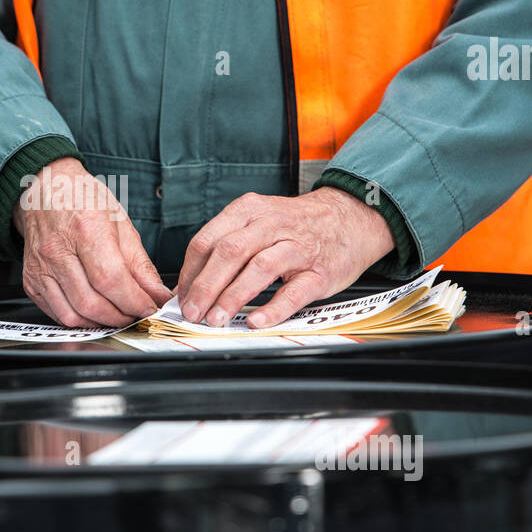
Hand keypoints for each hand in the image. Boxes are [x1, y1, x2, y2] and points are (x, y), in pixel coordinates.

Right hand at [15, 157, 171, 326]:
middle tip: (136, 313)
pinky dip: (80, 320)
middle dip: (121, 317)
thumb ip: (140, 263)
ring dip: (101, 323)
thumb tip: (157, 294)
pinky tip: (94, 312)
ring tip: (118, 314)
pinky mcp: (30, 280)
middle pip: (91, 302)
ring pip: (72, 315)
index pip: (111, 279)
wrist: (44, 189)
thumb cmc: (81, 199)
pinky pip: (56, 314)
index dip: (134, 301)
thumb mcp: (120, 222)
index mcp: (85, 227)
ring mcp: (40, 267)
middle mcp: (57, 249)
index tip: (149, 307)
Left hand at [175, 187, 394, 328]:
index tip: (181, 296)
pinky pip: (294, 291)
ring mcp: (297, 247)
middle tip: (192, 313)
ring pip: (258, 268)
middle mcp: (271, 224)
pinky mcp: (320, 271)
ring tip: (216, 319)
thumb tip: (190, 286)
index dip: (190, 272)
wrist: (350, 218)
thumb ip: (226, 246)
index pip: (207, 240)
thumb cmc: (296, 226)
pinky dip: (273, 308)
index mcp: (248, 211)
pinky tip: (256, 321)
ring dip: (232, 296)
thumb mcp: (258, 221)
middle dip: (205, 286)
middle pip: (229, 253)